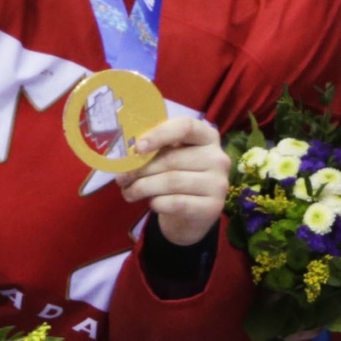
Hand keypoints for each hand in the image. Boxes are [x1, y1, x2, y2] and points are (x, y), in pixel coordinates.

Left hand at [121, 115, 230, 249]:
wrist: (192, 213)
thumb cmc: (176, 177)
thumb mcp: (169, 156)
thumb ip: (155, 148)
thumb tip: (127, 151)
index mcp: (207, 137)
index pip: (186, 127)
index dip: (160, 134)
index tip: (137, 147)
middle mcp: (218, 158)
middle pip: (173, 159)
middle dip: (141, 169)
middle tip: (122, 178)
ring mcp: (219, 183)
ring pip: (172, 181)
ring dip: (143, 188)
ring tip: (129, 193)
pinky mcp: (213, 206)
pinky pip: (177, 202)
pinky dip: (157, 203)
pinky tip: (152, 203)